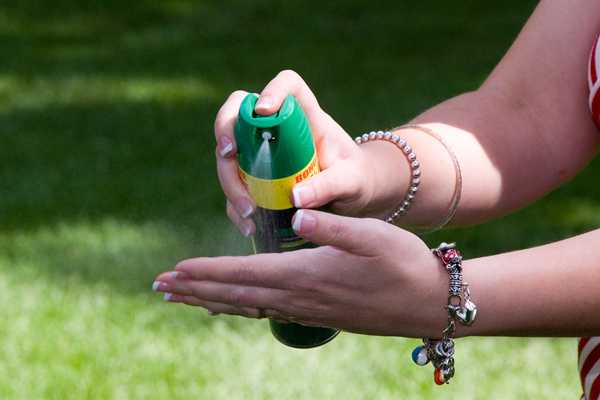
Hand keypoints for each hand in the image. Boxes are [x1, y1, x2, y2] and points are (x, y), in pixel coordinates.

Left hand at [153, 209, 446, 337]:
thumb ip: (331, 227)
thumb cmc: (404, 264)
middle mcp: (300, 297)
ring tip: (184, 298)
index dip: (206, 271)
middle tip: (160, 287)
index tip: (173, 271)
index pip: (243, 274)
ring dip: (212, 300)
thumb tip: (297, 215)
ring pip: (248, 306)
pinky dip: (241, 308)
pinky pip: (267, 312)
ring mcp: (308, 309)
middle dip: (196, 289)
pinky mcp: (318, 312)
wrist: (430, 302)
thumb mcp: (373, 237)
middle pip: (236, 294)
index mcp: (306, 274)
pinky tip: (234, 306)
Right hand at [215, 70, 376, 236]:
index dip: (272, 90)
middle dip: (226, 130)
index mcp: (307, 116)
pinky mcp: (255, 179)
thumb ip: (330, 185)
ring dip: (230, 179)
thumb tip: (295, 198)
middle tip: (228, 155)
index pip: (288, 85)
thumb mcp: (351, 182)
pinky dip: (235, 206)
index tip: (264, 111)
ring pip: (230, 154)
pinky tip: (249, 226)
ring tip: (249, 211)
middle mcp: (277, 129)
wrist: (353, 200)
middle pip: (240, 114)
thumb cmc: (356, 179)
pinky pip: (235, 187)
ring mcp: (261, 153)